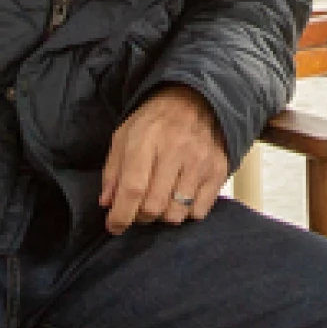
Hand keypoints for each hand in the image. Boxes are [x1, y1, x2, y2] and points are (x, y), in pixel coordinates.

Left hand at [101, 85, 228, 231]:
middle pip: (154, 206)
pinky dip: (186, 213)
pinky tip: (180, 198)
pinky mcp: (218, 171)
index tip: (114, 226)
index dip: (121, 215)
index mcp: (146, 139)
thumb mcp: (124, 137)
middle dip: (140, 217)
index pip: (132, 188)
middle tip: (138, 209)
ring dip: (163, 216)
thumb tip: (108, 204)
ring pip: (176, 213)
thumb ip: (113, 171)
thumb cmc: (154, 123)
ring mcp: (200, 162)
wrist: (195, 101)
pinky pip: (199, 212)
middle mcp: (176, 150)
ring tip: (160, 202)